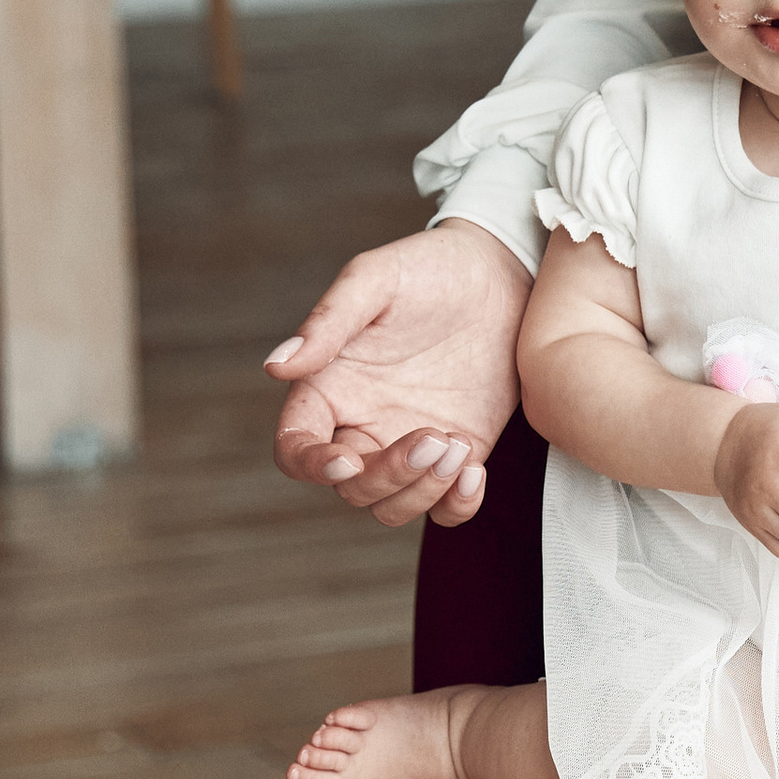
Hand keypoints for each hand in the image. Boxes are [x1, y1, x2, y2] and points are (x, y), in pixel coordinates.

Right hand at [266, 222, 528, 529]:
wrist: (502, 274)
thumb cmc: (428, 268)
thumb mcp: (375, 280)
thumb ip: (328, 322)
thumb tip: (277, 366)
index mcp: (330, 388)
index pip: (296, 446)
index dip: (310, 464)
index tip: (345, 459)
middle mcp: (363, 424)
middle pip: (350, 488)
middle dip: (389, 476)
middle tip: (437, 436)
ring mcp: (409, 444)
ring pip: (392, 507)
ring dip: (422, 492)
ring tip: (458, 446)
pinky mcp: (458, 453)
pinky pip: (445, 510)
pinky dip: (456, 506)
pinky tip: (475, 470)